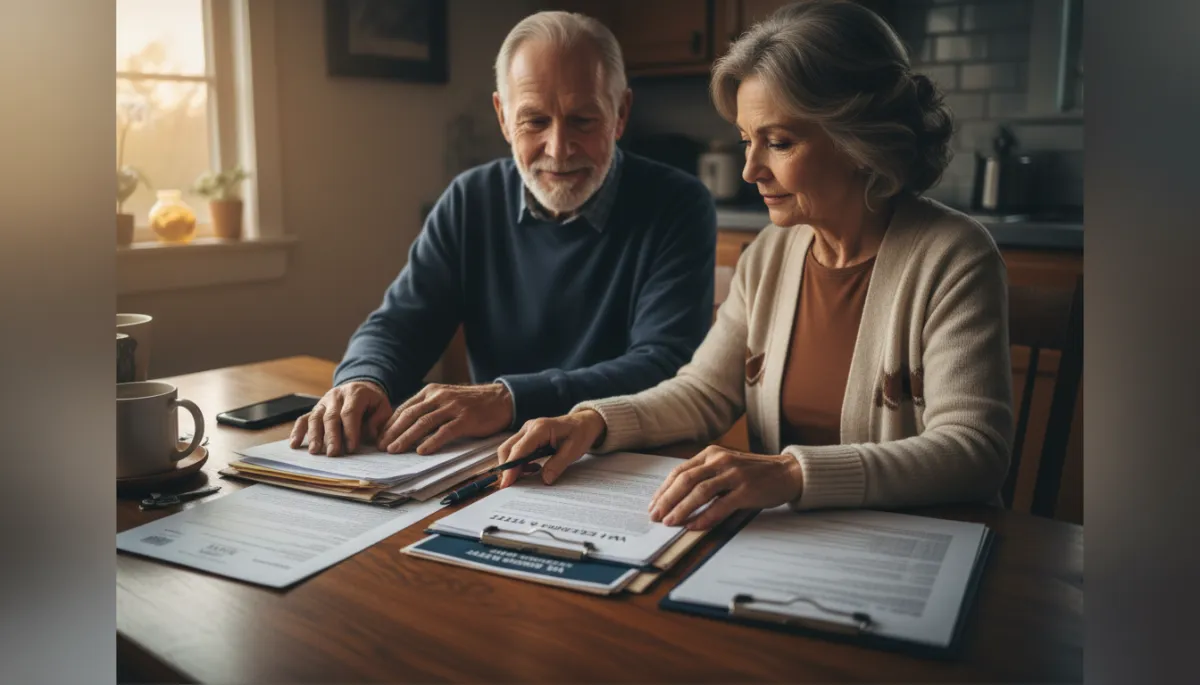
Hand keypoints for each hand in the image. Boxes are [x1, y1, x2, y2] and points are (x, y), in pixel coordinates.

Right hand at [289, 381, 391, 456]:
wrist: (360, 388)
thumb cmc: (373, 403)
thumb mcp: (382, 407)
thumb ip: (379, 421)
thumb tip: (370, 436)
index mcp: (355, 393)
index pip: (350, 413)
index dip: (350, 431)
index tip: (352, 448)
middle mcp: (337, 396)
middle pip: (331, 417)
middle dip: (332, 437)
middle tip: (333, 454)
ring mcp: (323, 402)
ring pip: (315, 418)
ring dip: (314, 436)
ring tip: (315, 451)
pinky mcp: (315, 409)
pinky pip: (303, 419)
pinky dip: (297, 431)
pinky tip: (294, 444)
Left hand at [376, 383, 513, 454]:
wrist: (500, 399)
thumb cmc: (471, 403)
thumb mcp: (446, 399)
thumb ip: (428, 408)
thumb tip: (405, 426)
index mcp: (432, 391)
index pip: (405, 408)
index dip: (390, 424)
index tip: (380, 438)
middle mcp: (439, 396)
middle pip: (410, 415)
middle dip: (394, 432)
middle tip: (383, 447)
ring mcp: (453, 407)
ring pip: (424, 423)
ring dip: (407, 438)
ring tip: (395, 450)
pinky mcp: (466, 418)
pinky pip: (445, 431)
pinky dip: (432, 441)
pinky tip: (422, 450)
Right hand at [495, 410, 606, 487]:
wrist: (583, 422)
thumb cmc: (580, 433)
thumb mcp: (573, 451)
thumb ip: (558, 464)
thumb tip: (545, 480)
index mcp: (540, 428)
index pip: (519, 450)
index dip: (510, 467)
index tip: (506, 484)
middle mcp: (529, 427)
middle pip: (507, 449)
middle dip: (507, 468)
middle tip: (514, 485)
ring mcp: (526, 430)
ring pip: (509, 449)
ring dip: (513, 465)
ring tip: (530, 474)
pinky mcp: (527, 435)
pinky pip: (516, 450)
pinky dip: (519, 462)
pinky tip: (533, 468)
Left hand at [648, 446, 804, 530]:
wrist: (787, 473)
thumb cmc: (753, 473)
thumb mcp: (725, 468)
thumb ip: (704, 477)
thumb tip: (677, 500)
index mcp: (711, 454)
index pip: (680, 471)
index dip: (663, 489)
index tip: (653, 505)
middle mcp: (720, 461)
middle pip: (685, 480)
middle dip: (667, 500)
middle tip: (655, 516)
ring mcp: (734, 474)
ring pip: (699, 492)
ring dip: (681, 509)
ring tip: (669, 522)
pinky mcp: (746, 490)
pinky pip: (720, 505)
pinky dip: (705, 516)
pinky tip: (694, 525)